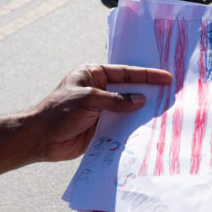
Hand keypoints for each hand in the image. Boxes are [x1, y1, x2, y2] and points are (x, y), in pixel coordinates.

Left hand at [27, 64, 171, 161]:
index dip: (146, 75)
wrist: (40, 138)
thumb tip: (140, 100)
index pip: (125, 72)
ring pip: (127, 108)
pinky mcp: (101, 127)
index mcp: (93, 74)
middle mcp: (99, 90)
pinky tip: (148, 128)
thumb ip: (116, 100)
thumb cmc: (59, 111)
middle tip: (171, 93)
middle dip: (148, 91)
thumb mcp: (89, 100)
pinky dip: (134, 126)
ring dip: (142, 111)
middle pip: (129, 89)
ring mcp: (101, 109)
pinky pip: (122, 125)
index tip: (165, 77)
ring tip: (164, 112)